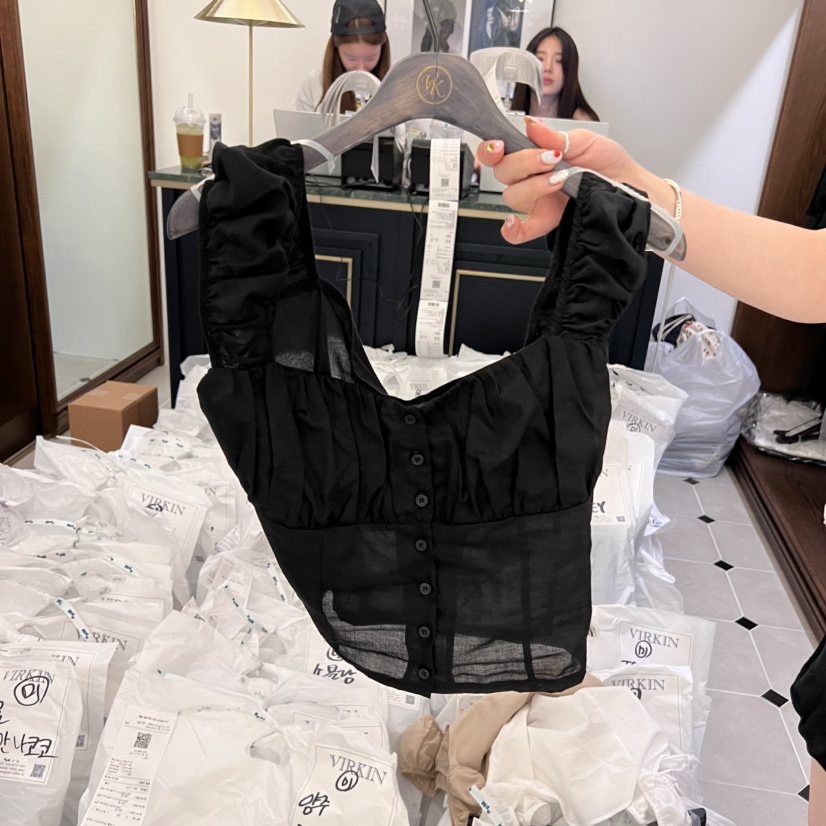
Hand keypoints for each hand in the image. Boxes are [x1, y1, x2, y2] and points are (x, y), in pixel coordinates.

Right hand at [477, 119, 639, 243]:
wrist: (628, 184)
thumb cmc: (607, 162)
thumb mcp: (583, 140)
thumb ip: (554, 136)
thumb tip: (531, 125)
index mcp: (534, 157)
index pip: (501, 153)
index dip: (492, 149)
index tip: (502, 144)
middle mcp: (531, 179)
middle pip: (504, 174)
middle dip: (523, 163)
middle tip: (550, 159)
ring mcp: (537, 201)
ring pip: (513, 196)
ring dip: (532, 186)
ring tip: (559, 181)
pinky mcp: (546, 222)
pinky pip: (519, 232)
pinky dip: (512, 229)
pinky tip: (514, 222)